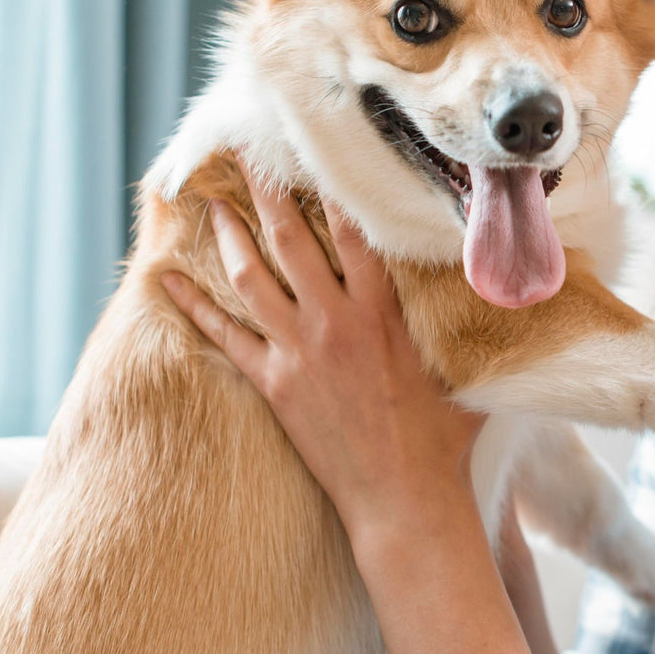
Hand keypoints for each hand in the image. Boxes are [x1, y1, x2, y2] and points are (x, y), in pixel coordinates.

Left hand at [159, 165, 486, 540]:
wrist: (405, 498)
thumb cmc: (444, 438)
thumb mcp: (461, 365)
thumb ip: (458, 319)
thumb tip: (488, 281)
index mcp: (383, 310)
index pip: (351, 231)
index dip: (330, 188)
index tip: (313, 155)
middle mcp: (335, 321)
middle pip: (292, 240)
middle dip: (268, 192)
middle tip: (248, 156)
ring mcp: (299, 351)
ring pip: (252, 278)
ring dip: (229, 236)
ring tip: (213, 205)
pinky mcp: (274, 384)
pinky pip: (224, 337)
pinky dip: (193, 306)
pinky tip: (166, 281)